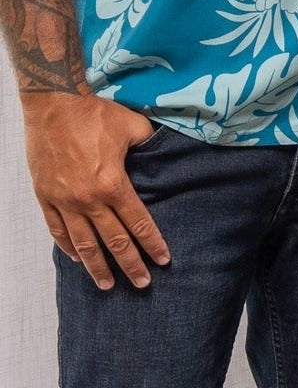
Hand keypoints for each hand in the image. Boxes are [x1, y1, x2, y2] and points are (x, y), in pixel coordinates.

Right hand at [21, 91, 169, 290]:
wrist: (54, 102)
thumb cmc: (95, 113)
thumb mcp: (134, 127)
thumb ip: (150, 146)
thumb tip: (164, 153)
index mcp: (114, 185)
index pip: (139, 223)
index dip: (152, 244)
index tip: (162, 261)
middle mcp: (88, 199)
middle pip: (113, 241)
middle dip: (129, 265)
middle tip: (141, 284)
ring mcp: (64, 200)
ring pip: (83, 243)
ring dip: (96, 266)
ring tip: (107, 285)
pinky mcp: (44, 195)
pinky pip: (56, 229)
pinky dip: (67, 246)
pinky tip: (76, 258)